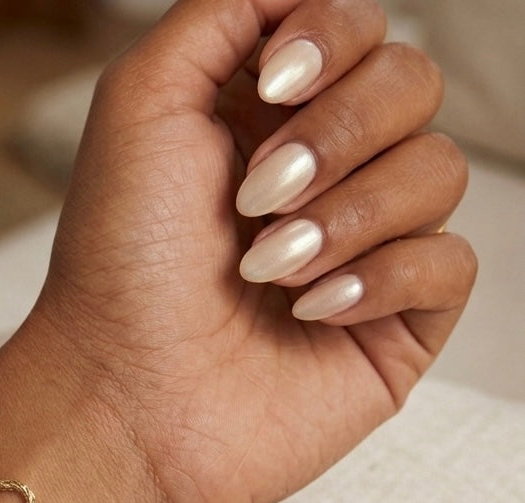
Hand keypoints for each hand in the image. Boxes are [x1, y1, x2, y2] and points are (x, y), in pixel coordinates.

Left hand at [34, 0, 475, 502]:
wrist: (124, 398)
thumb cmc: (120, 262)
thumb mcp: (142, 103)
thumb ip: (221, 14)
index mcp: (265, 120)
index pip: (360, 30)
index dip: (333, 41)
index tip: (272, 88)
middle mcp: (321, 177)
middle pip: (412, 87)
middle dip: (335, 136)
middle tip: (255, 200)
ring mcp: (364, 251)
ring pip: (439, 172)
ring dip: (347, 215)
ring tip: (268, 271)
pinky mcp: (394, 324)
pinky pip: (449, 264)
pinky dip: (380, 278)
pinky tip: (309, 313)